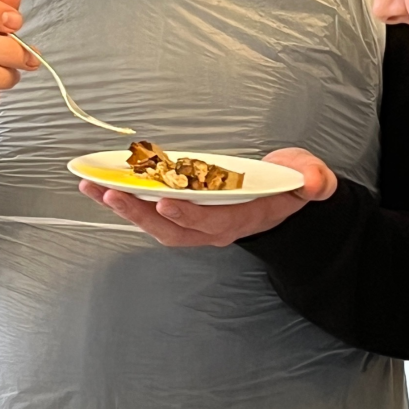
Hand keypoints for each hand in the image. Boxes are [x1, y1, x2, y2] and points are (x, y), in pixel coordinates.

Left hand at [78, 148, 336, 247]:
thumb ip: (314, 180)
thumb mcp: (311, 180)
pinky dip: (128, 201)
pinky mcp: (184, 213)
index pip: (212, 221)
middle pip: (172, 228)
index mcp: (243, 218)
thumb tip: (311, 181)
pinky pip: (152, 211)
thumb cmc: (293, 186)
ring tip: (94, 188)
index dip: (188, 213)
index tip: (165, 200)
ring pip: (155, 223)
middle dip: (139, 212)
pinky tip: (104, 186)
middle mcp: (215, 228)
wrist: (285, 201)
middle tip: (110, 192)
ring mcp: (197, 223)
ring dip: (125, 208)